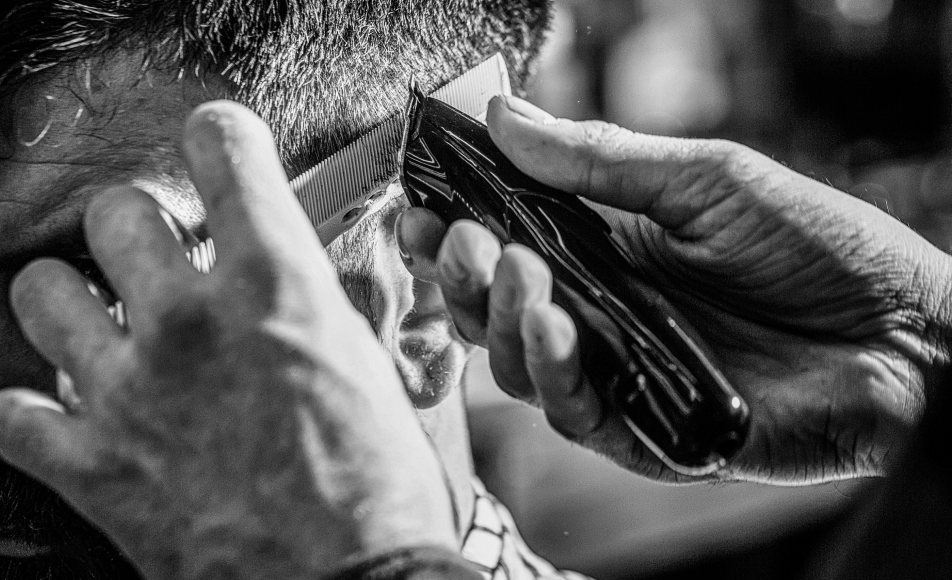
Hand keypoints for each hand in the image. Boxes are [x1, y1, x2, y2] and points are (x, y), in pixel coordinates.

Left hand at [0, 102, 455, 579]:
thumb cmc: (379, 487)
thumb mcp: (371, 372)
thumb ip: (322, 304)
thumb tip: (302, 266)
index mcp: (276, 285)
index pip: (223, 148)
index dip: (220, 139)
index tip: (219, 155)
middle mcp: (190, 320)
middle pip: (114, 212)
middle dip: (136, 230)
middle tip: (157, 267)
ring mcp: (130, 392)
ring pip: (41, 292)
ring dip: (69, 305)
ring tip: (97, 332)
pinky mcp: (90, 468)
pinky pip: (8, 413)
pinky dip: (30, 414)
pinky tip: (63, 420)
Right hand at [397, 95, 951, 483]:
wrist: (911, 336)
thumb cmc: (820, 248)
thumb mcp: (706, 181)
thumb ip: (599, 158)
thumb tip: (502, 113)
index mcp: (606, 251)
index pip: (504, 240)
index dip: (453, 225)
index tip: (420, 201)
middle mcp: (599, 315)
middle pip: (492, 308)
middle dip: (460, 274)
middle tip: (456, 237)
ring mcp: (619, 374)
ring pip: (517, 363)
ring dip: (498, 318)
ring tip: (513, 272)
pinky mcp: (646, 432)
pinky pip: (574, 413)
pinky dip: (550, 371)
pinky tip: (553, 326)